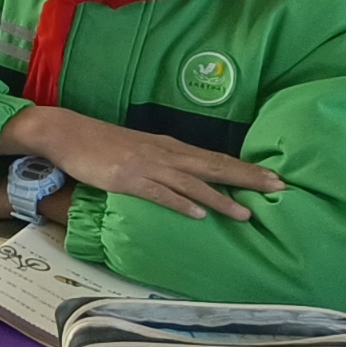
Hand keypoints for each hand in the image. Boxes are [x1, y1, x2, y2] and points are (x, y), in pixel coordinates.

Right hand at [0, 104, 285, 222]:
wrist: (65, 132)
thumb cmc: (100, 143)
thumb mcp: (139, 149)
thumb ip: (162, 162)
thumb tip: (185, 178)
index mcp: (170, 147)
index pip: (216, 158)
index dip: (246, 168)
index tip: (275, 178)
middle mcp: (165, 153)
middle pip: (214, 166)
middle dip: (248, 178)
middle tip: (280, 187)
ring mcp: (147, 166)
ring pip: (193, 182)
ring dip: (221, 198)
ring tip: (247, 212)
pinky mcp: (128, 179)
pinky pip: (160, 193)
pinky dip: (181, 203)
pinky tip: (198, 214)